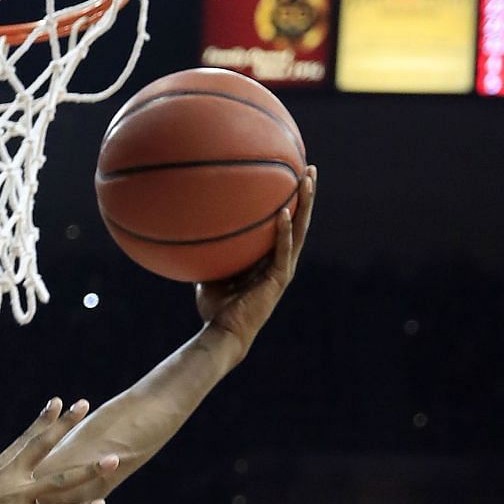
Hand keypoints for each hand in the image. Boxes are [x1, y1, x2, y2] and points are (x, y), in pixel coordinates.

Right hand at [0, 402, 117, 503]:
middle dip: (65, 425)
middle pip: (42, 446)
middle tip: (84, 404)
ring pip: (60, 481)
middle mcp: (8, 479)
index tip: (57, 403)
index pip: (24, 441)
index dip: (42, 422)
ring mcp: (15, 499)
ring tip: (114, 459)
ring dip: (89, 470)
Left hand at [198, 165, 315, 353]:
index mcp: (270, 258)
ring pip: (299, 231)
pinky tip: (284, 212)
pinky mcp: (278, 279)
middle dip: (306, 194)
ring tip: (307, 179)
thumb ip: (211, 251)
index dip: (292, 201)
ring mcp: (282, 269)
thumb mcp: (211, 271)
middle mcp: (281, 261)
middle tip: (309, 168)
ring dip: (305, 204)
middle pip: (300, 221)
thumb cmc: (216, 307)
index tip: (293, 176)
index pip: (286, 224)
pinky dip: (283, 232)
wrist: (223, 334)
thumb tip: (193, 230)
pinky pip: (282, 251)